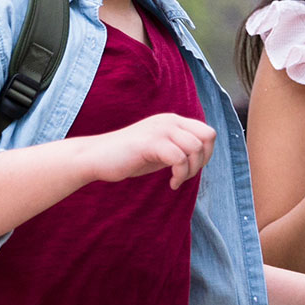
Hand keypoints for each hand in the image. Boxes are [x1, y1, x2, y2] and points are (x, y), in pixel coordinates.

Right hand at [86, 111, 215, 188]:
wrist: (95, 157)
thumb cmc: (128, 157)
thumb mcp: (160, 149)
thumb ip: (179, 148)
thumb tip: (203, 156)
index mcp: (172, 121)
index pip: (208, 132)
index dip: (207, 153)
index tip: (191, 169)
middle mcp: (169, 121)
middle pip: (208, 136)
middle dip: (202, 160)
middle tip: (185, 175)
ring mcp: (160, 130)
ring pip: (195, 148)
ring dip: (190, 170)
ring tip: (176, 180)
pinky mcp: (150, 143)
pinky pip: (179, 159)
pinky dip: (180, 176)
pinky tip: (171, 184)